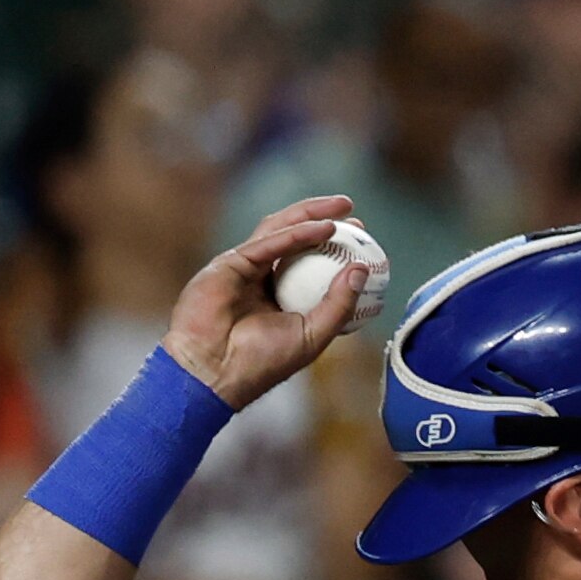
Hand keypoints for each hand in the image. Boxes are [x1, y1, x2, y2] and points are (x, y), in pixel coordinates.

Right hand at [166, 196, 367, 411]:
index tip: (363, 239)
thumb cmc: (264, 361)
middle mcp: (262, 277)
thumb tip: (362, 270)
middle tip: (353, 212)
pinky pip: (268, 244)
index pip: (310, 261)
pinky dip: (297, 234)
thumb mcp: (314, 334)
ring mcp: (244, 267)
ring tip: (342, 208)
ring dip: (310, 214)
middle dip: (323, 218)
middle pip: (294, 237)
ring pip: (279, 230)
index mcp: (281, 294)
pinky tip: (323, 228)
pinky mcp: (229, 263)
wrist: (217, 371)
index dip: (335, 246)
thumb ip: (339, 304)